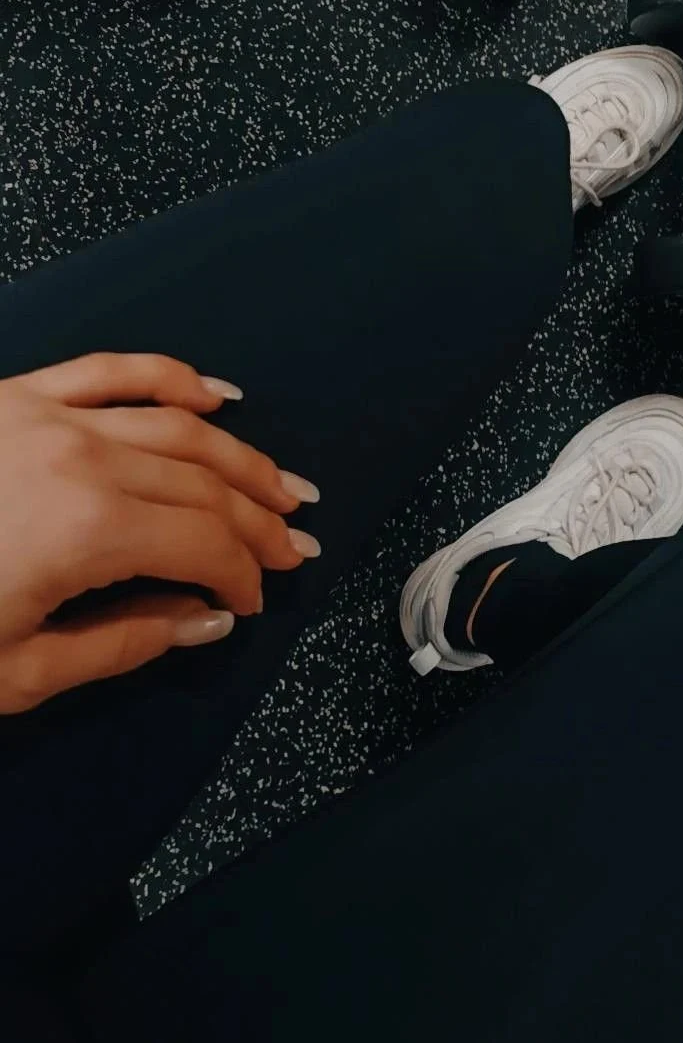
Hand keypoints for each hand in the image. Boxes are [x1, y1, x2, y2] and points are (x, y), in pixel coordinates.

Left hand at [0, 352, 320, 714]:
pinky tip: (213, 395)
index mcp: (85, 529)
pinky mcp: (16, 395)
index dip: (242, 574)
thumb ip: (122, 643)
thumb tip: (203, 625)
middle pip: (202, 479)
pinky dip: (171, 378)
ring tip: (279, 483)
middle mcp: (79, 457)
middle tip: (295, 545)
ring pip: (175, 423)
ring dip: (238, 454)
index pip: (203, 542)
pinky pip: (112, 371)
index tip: (252, 604)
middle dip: (258, 517)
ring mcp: (46, 416)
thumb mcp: (17, 670)